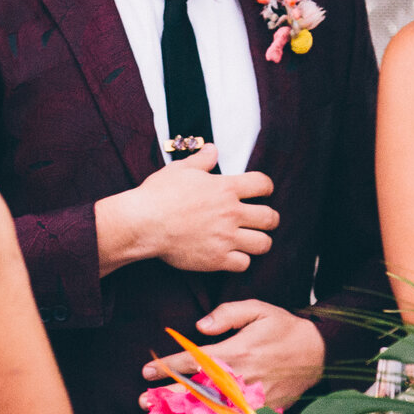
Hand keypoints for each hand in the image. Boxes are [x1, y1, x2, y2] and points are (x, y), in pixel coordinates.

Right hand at [96, 148, 277, 273]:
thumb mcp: (180, 169)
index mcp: (225, 188)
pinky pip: (244, 264)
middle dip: (270, 218)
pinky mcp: (216, 259)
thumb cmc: (159, 194)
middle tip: (262, 220)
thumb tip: (213, 149)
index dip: (267, 187)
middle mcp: (231, 212)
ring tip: (252, 240)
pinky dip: (241, 261)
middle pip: (270, 217)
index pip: (263, 184)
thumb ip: (201, 160)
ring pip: (263, 243)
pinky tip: (233, 255)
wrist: (143, 223)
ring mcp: (225, 237)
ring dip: (260, 241)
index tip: (263, 191)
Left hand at [140, 300, 326, 411]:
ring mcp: (251, 398)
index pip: (194, 361)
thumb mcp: (258, 309)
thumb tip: (199, 326)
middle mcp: (240, 379)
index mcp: (236, 353)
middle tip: (143, 400)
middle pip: (196, 390)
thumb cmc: (284, 328)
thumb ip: (227, 314)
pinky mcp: (262, 410)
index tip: (147, 372)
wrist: (319, 352)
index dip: (168, 367)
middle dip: (167, 395)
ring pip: (211, 410)